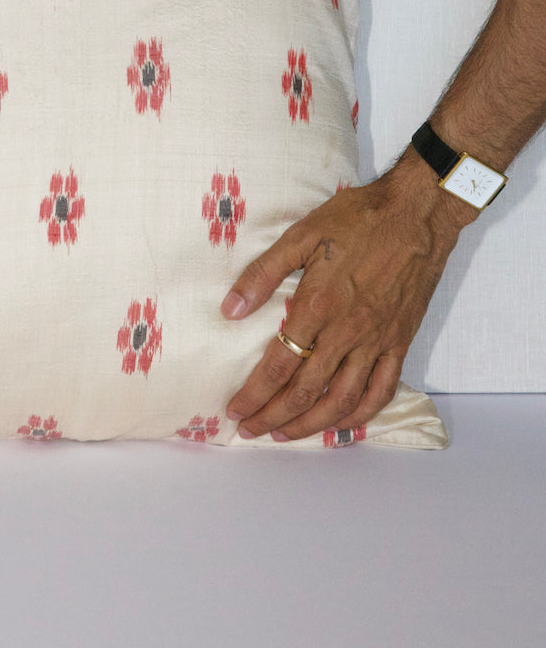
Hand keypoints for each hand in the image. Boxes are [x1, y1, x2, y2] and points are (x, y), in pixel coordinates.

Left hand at [220, 153, 475, 440]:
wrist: (416, 213)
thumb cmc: (356, 218)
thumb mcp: (301, 235)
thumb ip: (263, 273)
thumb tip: (230, 309)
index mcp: (317, 306)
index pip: (278, 366)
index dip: (254, 394)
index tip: (235, 409)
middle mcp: (346, 332)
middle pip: (305, 391)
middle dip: (273, 416)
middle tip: (250, 429)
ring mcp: (377, 341)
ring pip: (341, 400)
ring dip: (311, 424)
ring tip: (286, 434)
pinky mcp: (400, 342)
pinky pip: (381, 390)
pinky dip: (359, 415)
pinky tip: (341, 423)